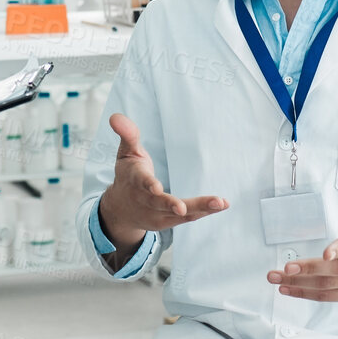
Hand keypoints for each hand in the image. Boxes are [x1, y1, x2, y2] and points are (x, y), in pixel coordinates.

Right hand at [95, 113, 227, 252]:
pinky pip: (188, 217)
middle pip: (160, 203)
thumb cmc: (128, 175)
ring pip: (178, 213)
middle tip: (183, 208)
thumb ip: (127, 134)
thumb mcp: (126, 152)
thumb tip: (116, 116)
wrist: (121, 208)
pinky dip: (204, 211)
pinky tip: (221, 205)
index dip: (148, 184)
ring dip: (200, 208)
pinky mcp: (169, 221)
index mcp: (135, 180)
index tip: (156, 187)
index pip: (141, 182)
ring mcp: (157, 214)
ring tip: (220, 203)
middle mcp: (145, 200)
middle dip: (172, 205)